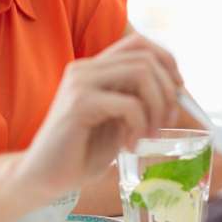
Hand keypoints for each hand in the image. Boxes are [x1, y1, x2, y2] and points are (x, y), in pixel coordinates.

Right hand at [16, 33, 182, 196]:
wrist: (43, 177)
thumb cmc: (81, 152)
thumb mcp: (117, 121)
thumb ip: (137, 100)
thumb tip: (174, 89)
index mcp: (95, 68)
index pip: (139, 43)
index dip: (167, 60)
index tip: (178, 89)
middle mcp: (86, 69)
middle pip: (146, 58)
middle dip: (167, 91)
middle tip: (165, 123)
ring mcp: (80, 83)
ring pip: (142, 74)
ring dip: (157, 107)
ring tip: (149, 135)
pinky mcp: (79, 104)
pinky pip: (129, 104)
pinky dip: (140, 125)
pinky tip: (131, 145)